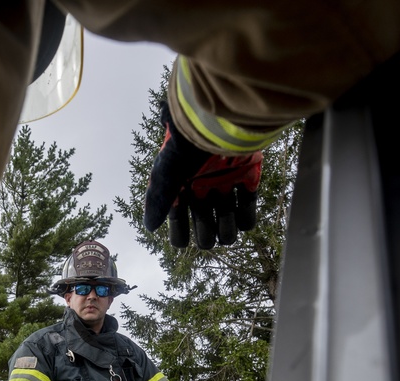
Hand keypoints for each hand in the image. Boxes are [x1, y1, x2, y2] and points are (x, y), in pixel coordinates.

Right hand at [143, 101, 262, 248]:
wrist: (222, 119)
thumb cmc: (188, 145)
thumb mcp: (167, 174)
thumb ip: (158, 201)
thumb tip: (150, 227)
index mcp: (182, 185)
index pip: (179, 218)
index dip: (180, 234)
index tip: (182, 242)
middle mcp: (203, 186)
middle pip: (204, 225)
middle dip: (204, 235)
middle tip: (206, 236)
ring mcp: (226, 183)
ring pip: (226, 222)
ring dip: (225, 231)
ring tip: (225, 232)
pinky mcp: (248, 178)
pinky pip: (248, 210)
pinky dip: (245, 220)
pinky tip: (241, 219)